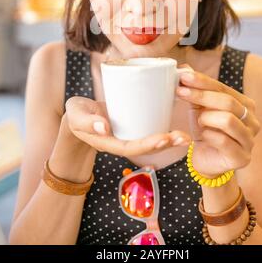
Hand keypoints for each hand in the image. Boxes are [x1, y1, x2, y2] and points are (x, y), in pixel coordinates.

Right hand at [65, 96, 190, 156]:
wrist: (79, 115)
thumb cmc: (76, 114)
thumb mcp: (75, 115)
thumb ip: (86, 122)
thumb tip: (103, 127)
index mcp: (109, 142)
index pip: (130, 147)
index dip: (148, 144)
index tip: (164, 139)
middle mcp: (121, 142)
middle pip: (145, 147)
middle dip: (165, 144)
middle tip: (183, 138)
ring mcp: (128, 135)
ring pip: (150, 140)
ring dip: (169, 140)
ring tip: (185, 137)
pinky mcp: (133, 126)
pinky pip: (149, 129)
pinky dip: (163, 127)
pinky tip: (177, 122)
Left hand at [176, 64, 260, 177]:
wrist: (207, 161)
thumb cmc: (206, 131)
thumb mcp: (199, 108)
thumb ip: (195, 89)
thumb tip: (184, 68)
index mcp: (245, 105)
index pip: (223, 88)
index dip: (202, 81)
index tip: (183, 76)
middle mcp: (252, 121)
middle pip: (227, 101)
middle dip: (201, 95)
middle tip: (180, 92)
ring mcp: (249, 140)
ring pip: (227, 120)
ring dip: (206, 118)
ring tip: (200, 123)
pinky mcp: (242, 157)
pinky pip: (223, 141)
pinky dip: (208, 135)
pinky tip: (204, 136)